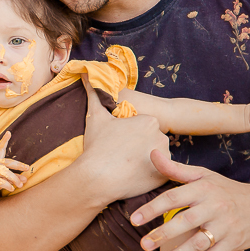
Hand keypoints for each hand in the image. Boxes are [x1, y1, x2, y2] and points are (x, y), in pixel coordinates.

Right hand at [0, 131, 30, 194]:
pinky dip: (8, 185)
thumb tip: (25, 179)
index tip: (8, 132)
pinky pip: (1, 182)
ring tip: (20, 185)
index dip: (4, 141)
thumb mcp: (3, 179)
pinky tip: (12, 189)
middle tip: (27, 167)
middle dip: (18, 164)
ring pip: (5, 173)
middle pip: (7, 162)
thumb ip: (14, 178)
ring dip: (15, 179)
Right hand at [76, 74, 170, 202]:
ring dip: (144, 161)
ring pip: (156, 157)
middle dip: (138, 147)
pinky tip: (133, 176)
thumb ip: (94, 93)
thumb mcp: (96, 117)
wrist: (97, 178)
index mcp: (149, 121)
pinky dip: (149, 175)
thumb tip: (85, 72)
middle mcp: (161, 136)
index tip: (118, 142)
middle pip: (150, 141)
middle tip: (120, 155)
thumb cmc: (97, 146)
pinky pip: (158, 174)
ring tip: (126, 167)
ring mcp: (164, 158)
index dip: (129, 134)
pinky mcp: (163, 176)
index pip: (142, 126)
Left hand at [131, 149, 249, 250]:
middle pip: (185, 222)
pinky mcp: (234, 243)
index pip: (173, 197)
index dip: (152, 208)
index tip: (134, 220)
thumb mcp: (203, 175)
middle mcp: (215, 206)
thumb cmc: (225, 190)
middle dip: (162, 234)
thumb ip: (175, 169)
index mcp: (203, 188)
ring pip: (198, 244)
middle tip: (142, 244)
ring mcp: (226, 226)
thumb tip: (152, 153)